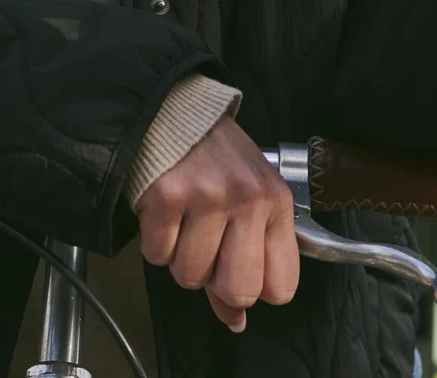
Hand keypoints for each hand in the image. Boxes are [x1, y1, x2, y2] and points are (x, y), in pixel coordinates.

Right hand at [134, 118, 296, 330]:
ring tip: (184, 221)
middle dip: (216, 280)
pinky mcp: (166, 196)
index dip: (254, 287)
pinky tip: (164, 212)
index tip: (239, 265)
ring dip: (181, 258)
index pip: (281, 287)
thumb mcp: (248, 203)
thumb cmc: (217, 162)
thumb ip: (247, 265)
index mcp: (276, 203)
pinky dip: (155, 242)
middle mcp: (247, 199)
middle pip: (239, 290)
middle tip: (208, 246)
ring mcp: (206, 197)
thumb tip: (236, 323)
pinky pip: (157, 255)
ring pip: (191, 276)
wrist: (174, 113)